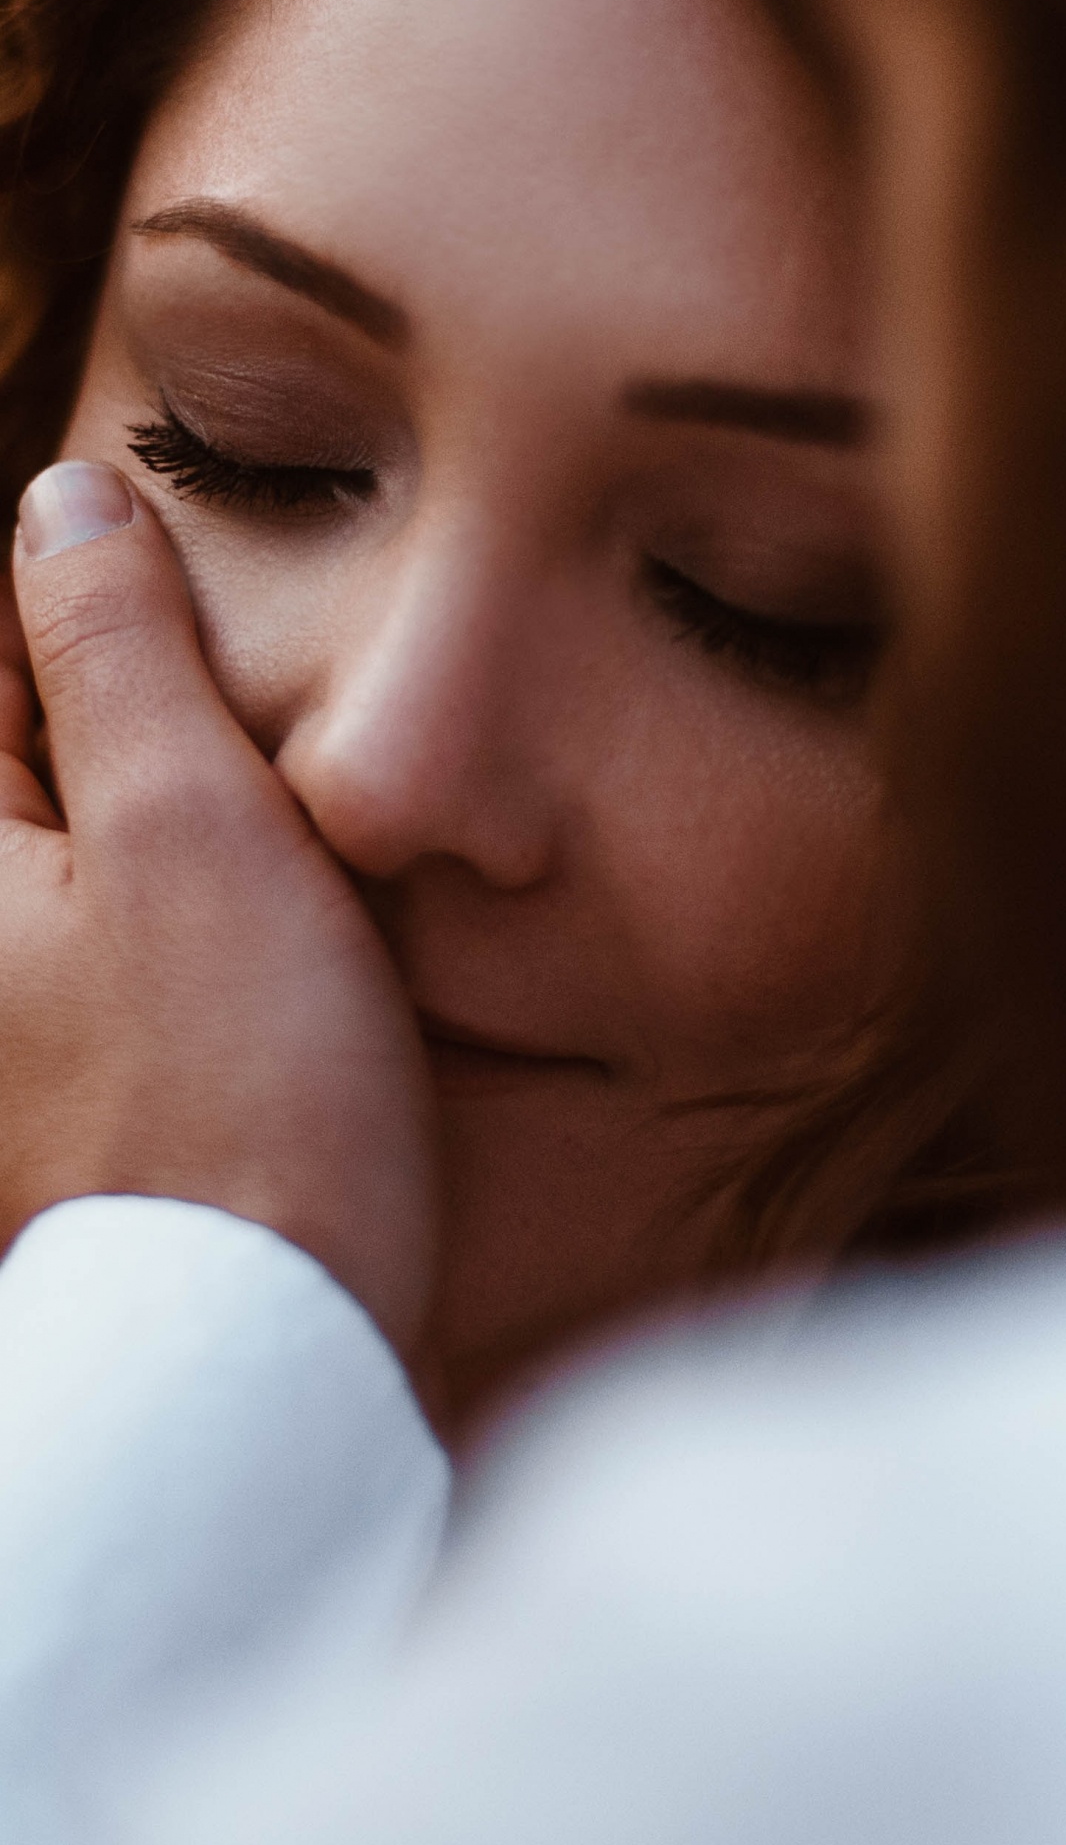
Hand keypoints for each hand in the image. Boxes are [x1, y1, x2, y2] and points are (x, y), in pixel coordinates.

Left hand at [0, 461, 434, 1359]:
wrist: (256, 1343)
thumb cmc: (233, 1081)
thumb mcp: (186, 821)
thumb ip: (112, 647)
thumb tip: (63, 500)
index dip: (94, 589)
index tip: (195, 628)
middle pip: (27, 731)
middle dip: (129, 697)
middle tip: (240, 762)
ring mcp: (9, 1006)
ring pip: (75, 820)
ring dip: (166, 793)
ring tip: (260, 853)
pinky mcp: (55, 1066)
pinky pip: (103, 915)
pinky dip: (176, 889)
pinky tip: (252, 937)